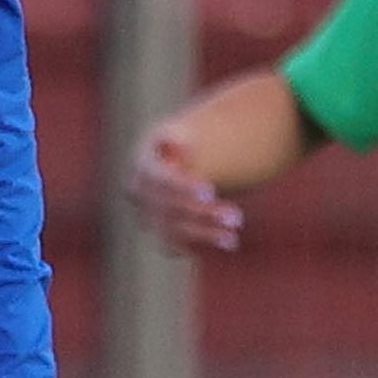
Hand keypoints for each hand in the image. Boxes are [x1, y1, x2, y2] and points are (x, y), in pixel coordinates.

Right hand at [129, 127, 243, 253]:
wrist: (173, 162)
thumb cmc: (179, 144)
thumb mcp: (178, 132)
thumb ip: (177, 136)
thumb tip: (183, 145)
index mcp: (142, 168)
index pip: (162, 182)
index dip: (184, 189)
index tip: (210, 192)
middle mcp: (140, 196)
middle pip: (169, 210)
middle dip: (203, 214)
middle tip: (237, 216)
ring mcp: (147, 216)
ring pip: (172, 231)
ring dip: (203, 234)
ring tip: (233, 238)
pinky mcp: (160, 231)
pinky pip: (174, 244)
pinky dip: (198, 245)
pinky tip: (226, 242)